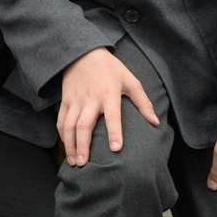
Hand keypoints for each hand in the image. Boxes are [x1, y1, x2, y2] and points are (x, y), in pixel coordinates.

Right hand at [58, 47, 159, 166]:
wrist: (81, 53)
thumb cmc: (109, 68)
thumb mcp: (130, 80)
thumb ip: (143, 102)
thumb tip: (155, 123)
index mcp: (108, 93)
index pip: (112, 115)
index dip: (114, 132)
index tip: (116, 149)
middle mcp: (90, 99)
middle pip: (83, 125)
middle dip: (82, 146)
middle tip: (84, 164)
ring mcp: (75, 100)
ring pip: (68, 126)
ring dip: (70, 145)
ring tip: (74, 161)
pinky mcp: (65, 100)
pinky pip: (60, 120)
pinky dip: (62, 135)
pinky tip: (66, 147)